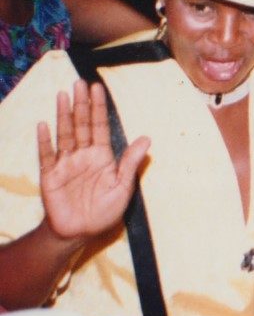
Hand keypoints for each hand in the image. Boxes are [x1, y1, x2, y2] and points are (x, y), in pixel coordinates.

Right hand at [37, 81, 149, 241]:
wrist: (81, 232)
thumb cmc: (104, 211)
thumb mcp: (122, 187)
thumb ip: (131, 162)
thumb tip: (147, 138)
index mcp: (102, 157)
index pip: (100, 127)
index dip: (99, 108)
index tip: (97, 88)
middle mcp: (83, 155)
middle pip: (82, 125)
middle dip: (82, 105)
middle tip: (80, 83)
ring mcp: (65, 163)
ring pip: (65, 134)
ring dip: (63, 115)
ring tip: (63, 95)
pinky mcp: (50, 175)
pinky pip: (46, 156)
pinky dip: (45, 141)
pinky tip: (43, 125)